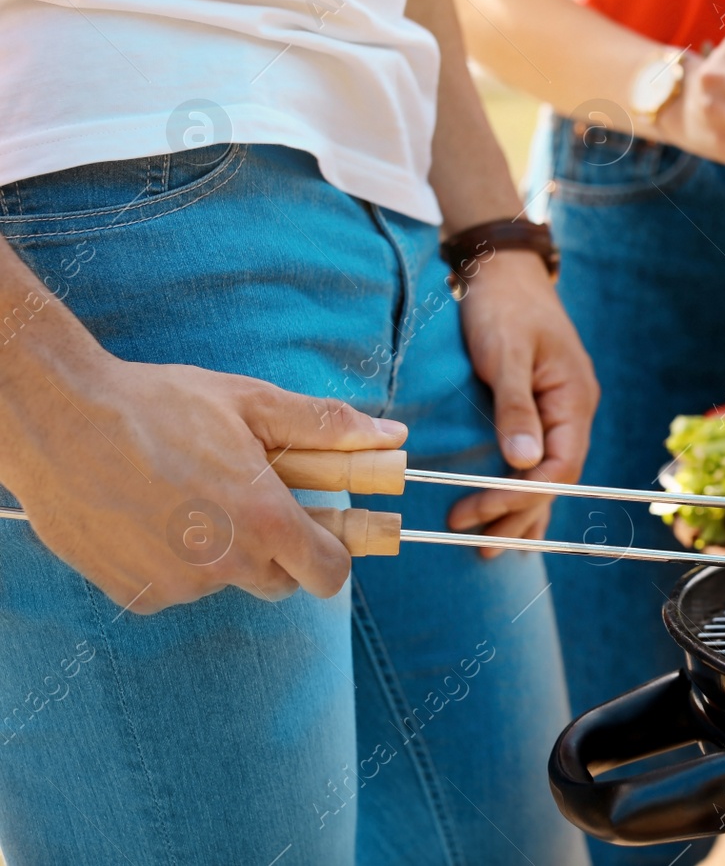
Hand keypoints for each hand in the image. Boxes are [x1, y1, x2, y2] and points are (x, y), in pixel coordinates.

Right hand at [0, 357, 407, 613]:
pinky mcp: (134, 595)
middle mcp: (225, 566)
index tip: (322, 529)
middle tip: (250, 501)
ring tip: (188, 495)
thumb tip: (393, 435)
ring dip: (221, 552)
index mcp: (265, 523)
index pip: (330, 575)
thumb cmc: (159, 404)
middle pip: (280, 582)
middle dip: (278, 550)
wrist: (57, 419)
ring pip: (224, 583)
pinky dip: (173, 560)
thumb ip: (327, 428)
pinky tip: (151, 514)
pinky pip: (175, 587)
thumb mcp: (252, 403)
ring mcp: (177, 587)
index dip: (333, 553)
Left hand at [448, 251, 598, 553]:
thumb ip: (515, 407)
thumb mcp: (506, 352)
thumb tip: (522, 461)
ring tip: (495, 547)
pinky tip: (510, 514)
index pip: (557, 469)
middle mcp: (573, 412)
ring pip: (549, 476)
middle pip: (554, 481)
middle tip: (478, 545)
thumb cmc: (503, 306)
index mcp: (573, 401)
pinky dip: (523, 490)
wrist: (502, 270)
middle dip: (518, 515)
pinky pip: (539, 460)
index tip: (475, 512)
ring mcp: (560, 411)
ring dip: (523, 513)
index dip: (519, 497)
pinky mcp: (540, 409)